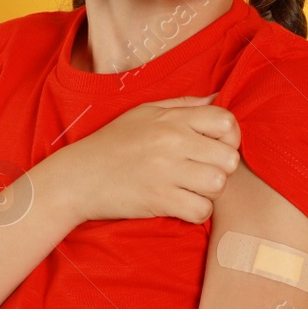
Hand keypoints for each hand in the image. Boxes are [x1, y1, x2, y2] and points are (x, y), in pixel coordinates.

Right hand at [53, 93, 240, 224]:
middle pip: (229, 158)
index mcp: (172, 118)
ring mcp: (167, 172)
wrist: (77, 177)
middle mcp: (173, 142)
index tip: (215, 146)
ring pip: (219, 185)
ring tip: (191, 188)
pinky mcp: (160, 200)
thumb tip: (218, 97)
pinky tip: (182, 204)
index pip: (226, 122)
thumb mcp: (144, 112)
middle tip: (203, 171)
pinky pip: (201, 210)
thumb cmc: (112, 143)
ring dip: (209, 191)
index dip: (229, 137)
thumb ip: (183, 104)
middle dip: (221, 168)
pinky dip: (196, 211)